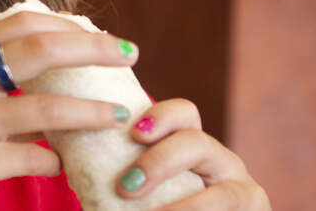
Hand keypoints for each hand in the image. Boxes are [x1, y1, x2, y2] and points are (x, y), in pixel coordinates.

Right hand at [0, 11, 141, 210]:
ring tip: (117, 115)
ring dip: (91, 112)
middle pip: (42, 49)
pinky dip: (53, 161)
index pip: (20, 23)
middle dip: (93, 48)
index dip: (66, 24)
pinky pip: (32, 158)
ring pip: (48, 107)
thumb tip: (32, 77)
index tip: (98, 32)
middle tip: (128, 53)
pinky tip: (60, 166)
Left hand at [118, 99, 270, 209]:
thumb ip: (121, 172)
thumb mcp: (146, 187)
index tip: (134, 132)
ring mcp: (240, 187)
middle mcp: (220, 160)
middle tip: (126, 186)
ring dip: (181, 204)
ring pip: (218, 187)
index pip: (184, 114)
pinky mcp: (254, 207)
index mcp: (190, 146)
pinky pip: (225, 207)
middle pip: (196, 141)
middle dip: (159, 161)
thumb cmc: (156, 205)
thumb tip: (61, 160)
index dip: (161, 116)